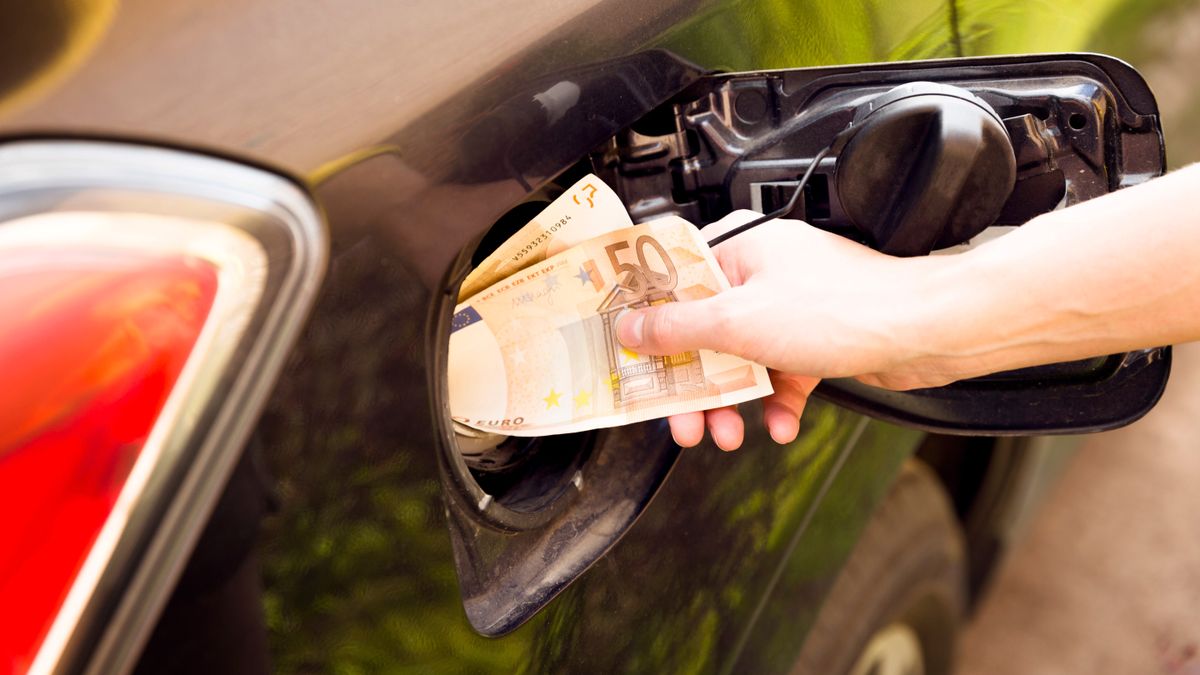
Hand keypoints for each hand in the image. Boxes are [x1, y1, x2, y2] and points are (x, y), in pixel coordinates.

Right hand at [616, 211, 951, 449]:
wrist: (926, 333)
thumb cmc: (848, 308)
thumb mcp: (739, 323)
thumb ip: (678, 328)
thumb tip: (631, 328)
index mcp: (740, 249)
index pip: (673, 281)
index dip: (649, 322)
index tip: (630, 355)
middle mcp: (762, 274)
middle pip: (703, 332)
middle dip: (693, 384)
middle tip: (682, 419)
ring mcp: (789, 309)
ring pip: (740, 360)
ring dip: (731, 403)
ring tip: (729, 435)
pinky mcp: (815, 340)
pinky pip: (779, 376)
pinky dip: (775, 404)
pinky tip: (780, 425)